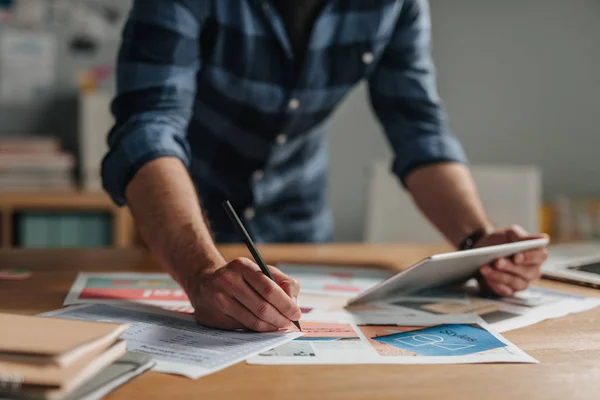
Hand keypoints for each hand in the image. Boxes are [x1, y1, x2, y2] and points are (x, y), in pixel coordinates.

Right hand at [184, 257, 301, 331]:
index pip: (269, 288)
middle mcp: (228, 280)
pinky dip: (257, 329)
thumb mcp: (261, 271)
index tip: (296, 313)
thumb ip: (282, 282)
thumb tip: (293, 302)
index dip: (286, 304)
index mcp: (242, 266)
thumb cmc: (240, 278)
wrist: (204, 283)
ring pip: (252, 320)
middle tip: (290, 323)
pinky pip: (242, 327)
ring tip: (279, 326)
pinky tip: (264, 326)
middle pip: (261, 307)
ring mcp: (219, 298)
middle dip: (280, 318)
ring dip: (270, 326)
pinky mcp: (213, 315)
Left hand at [475, 225, 548, 296]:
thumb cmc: (500, 240)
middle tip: (497, 262)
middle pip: (529, 272)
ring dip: (499, 276)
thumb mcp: (509, 233)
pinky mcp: (510, 290)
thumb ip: (523, 237)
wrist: (482, 248)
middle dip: (511, 267)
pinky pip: (506, 292)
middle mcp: (532, 270)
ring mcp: (522, 282)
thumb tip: (543, 238)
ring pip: (516, 283)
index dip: (529, 257)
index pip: (541, 257)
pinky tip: (486, 278)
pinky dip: (495, 285)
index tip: (516, 257)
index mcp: (536, 254)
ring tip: (484, 268)